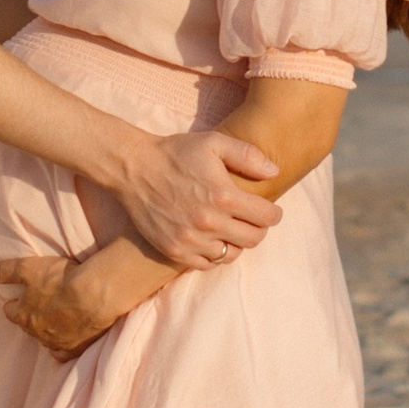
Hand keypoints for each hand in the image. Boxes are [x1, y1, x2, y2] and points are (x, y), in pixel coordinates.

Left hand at [0, 254, 124, 359]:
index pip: (10, 312)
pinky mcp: (75, 349)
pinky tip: (65, 340)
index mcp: (24, 315)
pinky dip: (61, 347)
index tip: (18, 298)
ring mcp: (56, 343)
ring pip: (44, 339)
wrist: (96, 294)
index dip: (14, 303)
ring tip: (54, 320)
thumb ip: (5, 271)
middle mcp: (37, 333)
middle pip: (28, 326)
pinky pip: (63, 354)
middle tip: (38, 306)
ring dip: (46, 330)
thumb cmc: (61, 279)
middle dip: (30, 317)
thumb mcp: (28, 268)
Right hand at [114, 125, 279, 269]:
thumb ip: (248, 156)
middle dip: (259, 229)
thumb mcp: (214, 143)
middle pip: (253, 239)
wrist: (133, 168)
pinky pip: (207, 264)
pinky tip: (211, 239)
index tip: (271, 211)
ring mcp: (190, 240)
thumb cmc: (176, 152)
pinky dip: (214, 255)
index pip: (266, 217)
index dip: (274, 214)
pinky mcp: (174, 250)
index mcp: (223, 195)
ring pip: (231, 254)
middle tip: (253, 220)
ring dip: (236, 242)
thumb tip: (275, 172)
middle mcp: (208, 222)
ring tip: (231, 229)